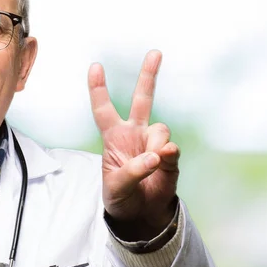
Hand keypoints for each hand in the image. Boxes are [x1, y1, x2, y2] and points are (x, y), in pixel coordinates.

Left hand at [88, 50, 179, 233]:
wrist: (141, 214)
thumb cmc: (121, 197)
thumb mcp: (116, 187)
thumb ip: (132, 171)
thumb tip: (156, 154)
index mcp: (113, 137)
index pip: (103, 110)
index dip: (98, 89)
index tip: (95, 66)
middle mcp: (135, 134)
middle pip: (143, 99)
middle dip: (149, 75)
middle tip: (155, 52)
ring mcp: (154, 143)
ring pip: (160, 128)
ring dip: (155, 143)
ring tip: (150, 164)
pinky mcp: (170, 156)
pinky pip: (171, 147)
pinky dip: (167, 154)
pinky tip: (162, 163)